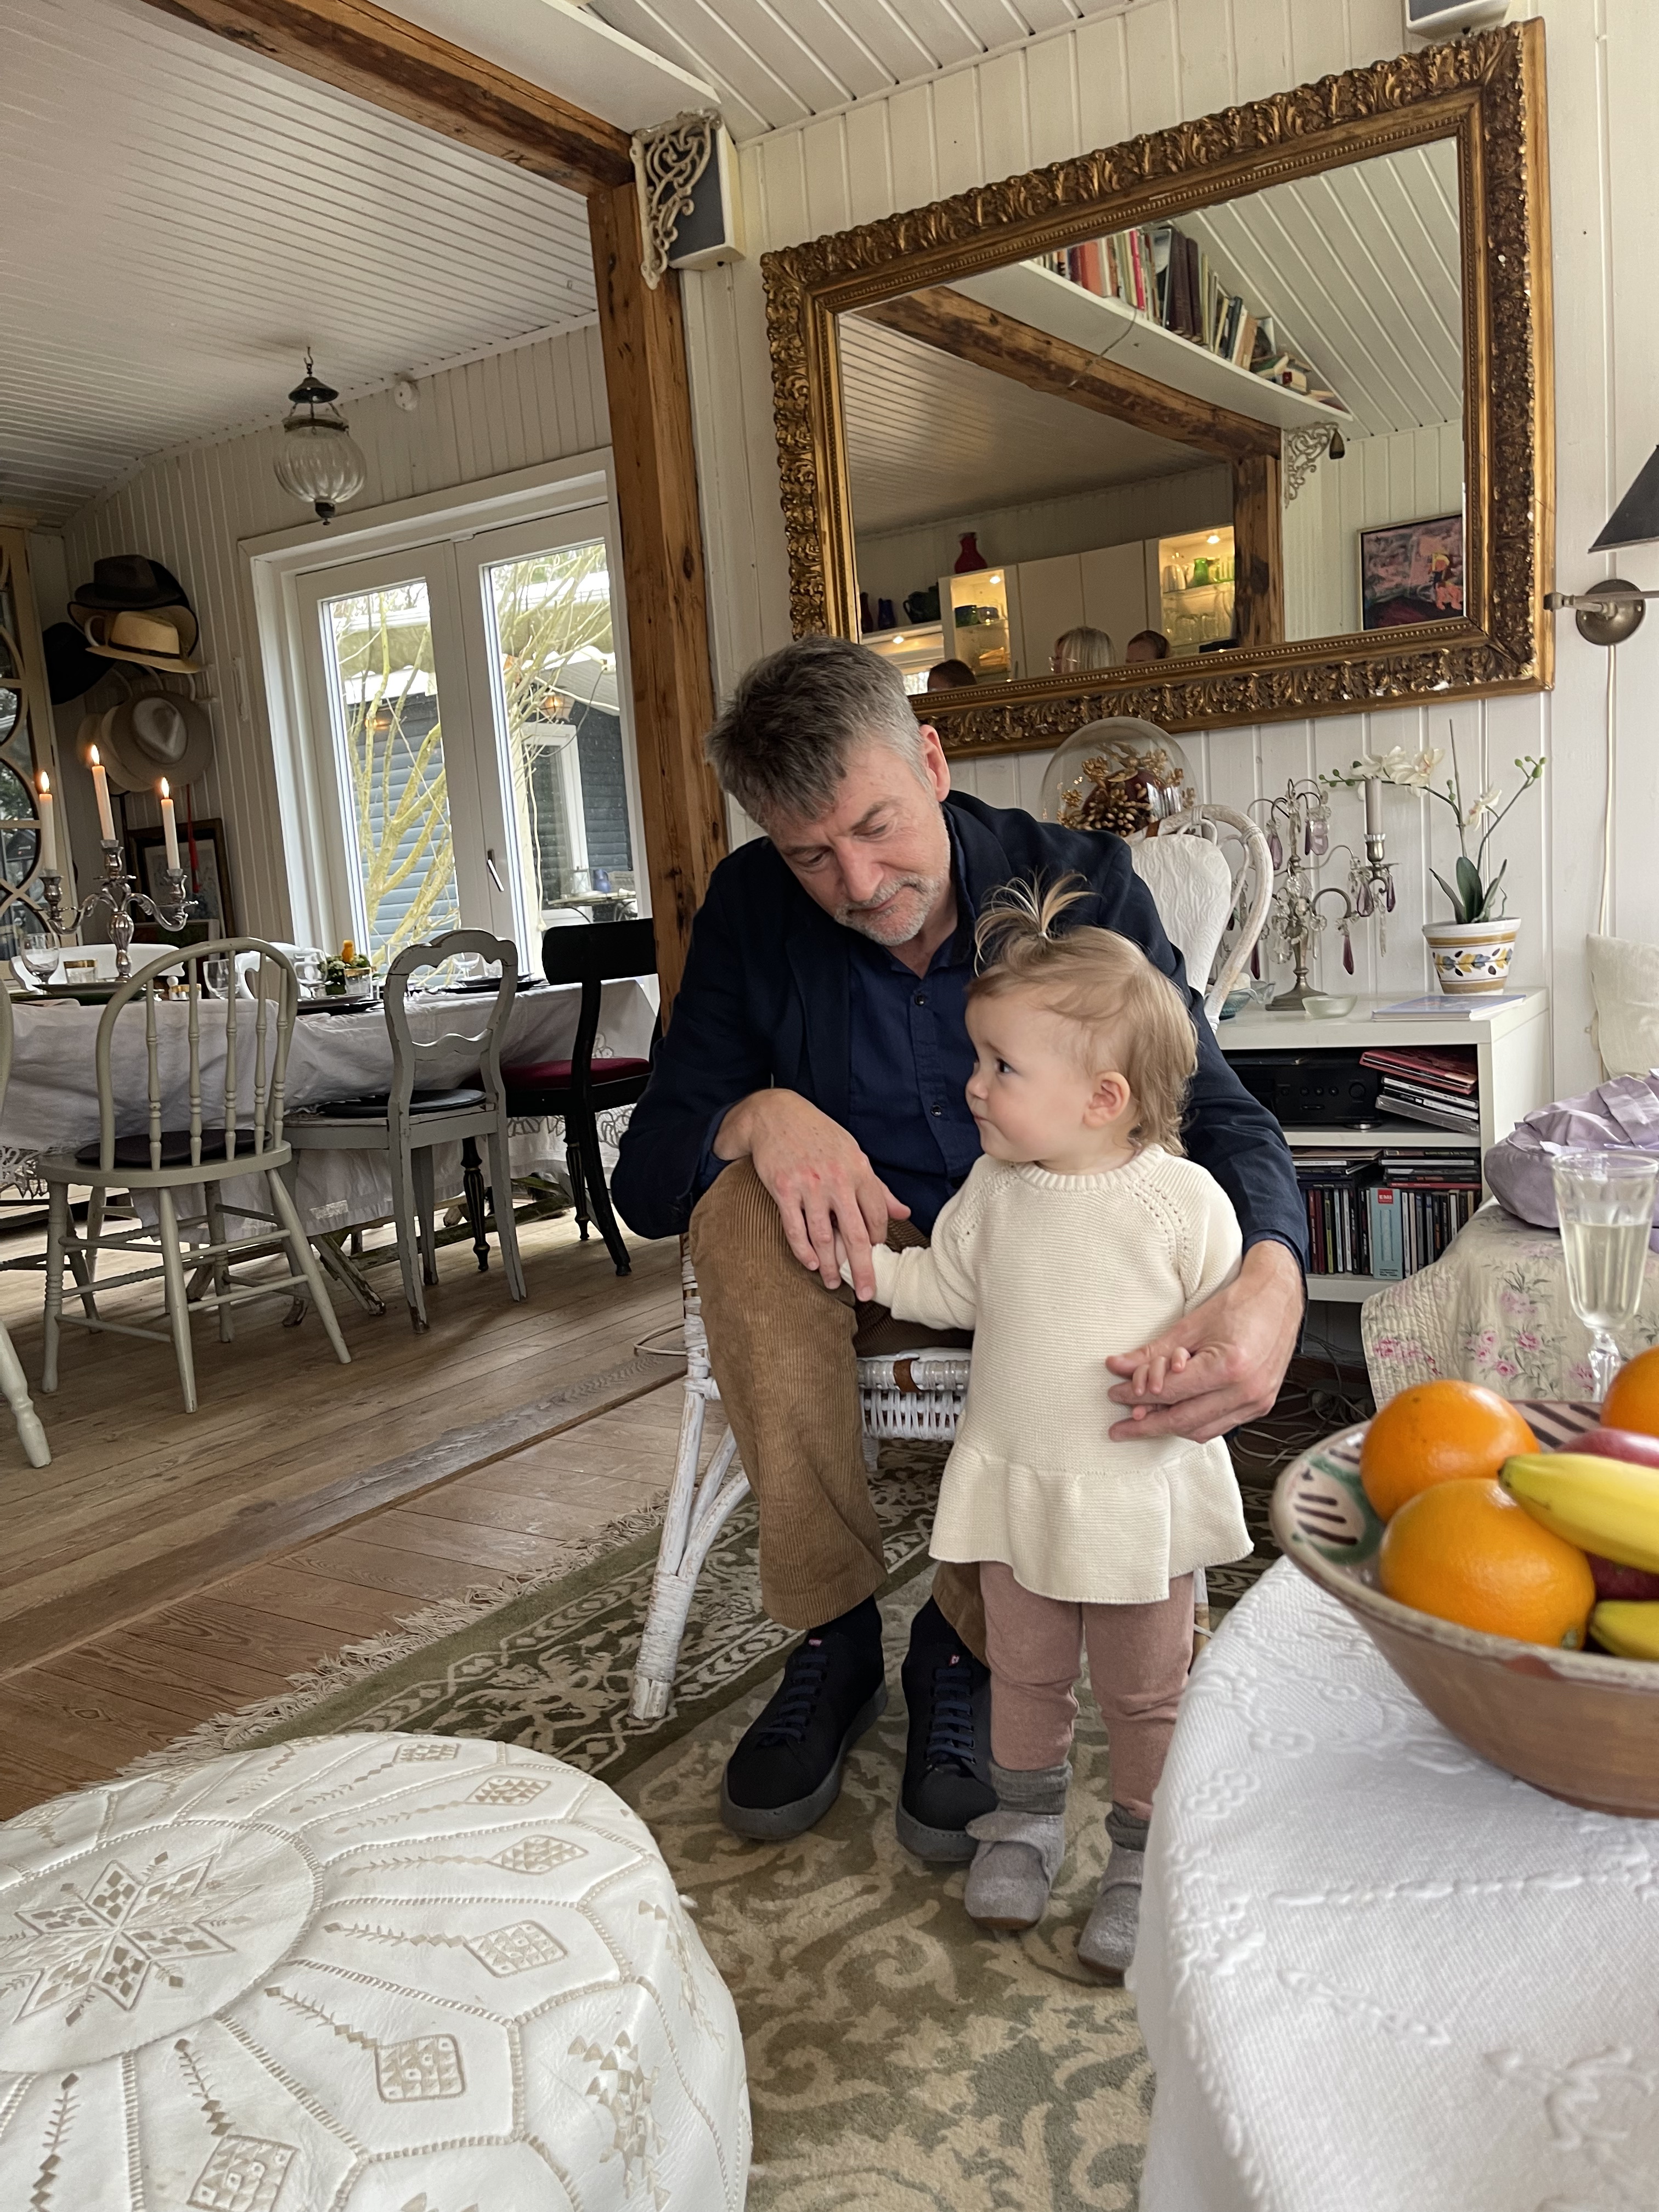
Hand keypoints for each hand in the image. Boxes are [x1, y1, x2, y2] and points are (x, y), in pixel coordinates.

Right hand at [714, 1089, 907, 1297]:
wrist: (776, 1115)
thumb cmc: (818, 1135)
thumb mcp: (853, 1154)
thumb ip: (877, 1188)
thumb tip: (903, 1213)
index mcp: (859, 1170)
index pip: (876, 1215)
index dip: (878, 1239)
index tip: (875, 1254)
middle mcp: (836, 1179)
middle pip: (855, 1233)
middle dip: (862, 1267)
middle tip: (866, 1292)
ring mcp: (809, 1186)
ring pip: (822, 1236)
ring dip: (828, 1265)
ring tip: (832, 1283)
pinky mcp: (783, 1189)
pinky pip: (794, 1227)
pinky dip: (802, 1250)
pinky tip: (810, 1264)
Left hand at [1104, 1241, 1302, 1442]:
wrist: (1277, 1298)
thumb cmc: (1241, 1304)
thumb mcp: (1190, 1325)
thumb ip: (1153, 1352)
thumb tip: (1120, 1367)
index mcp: (1229, 1367)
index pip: (1171, 1393)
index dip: (1137, 1395)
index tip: (1117, 1393)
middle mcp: (1246, 1390)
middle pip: (1184, 1420)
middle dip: (1147, 1425)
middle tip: (1121, 1426)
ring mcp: (1257, 1401)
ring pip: (1202, 1431)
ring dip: (1170, 1428)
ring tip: (1144, 1421)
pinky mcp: (1261, 1405)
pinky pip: (1221, 1426)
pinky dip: (1195, 1424)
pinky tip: (1176, 1415)